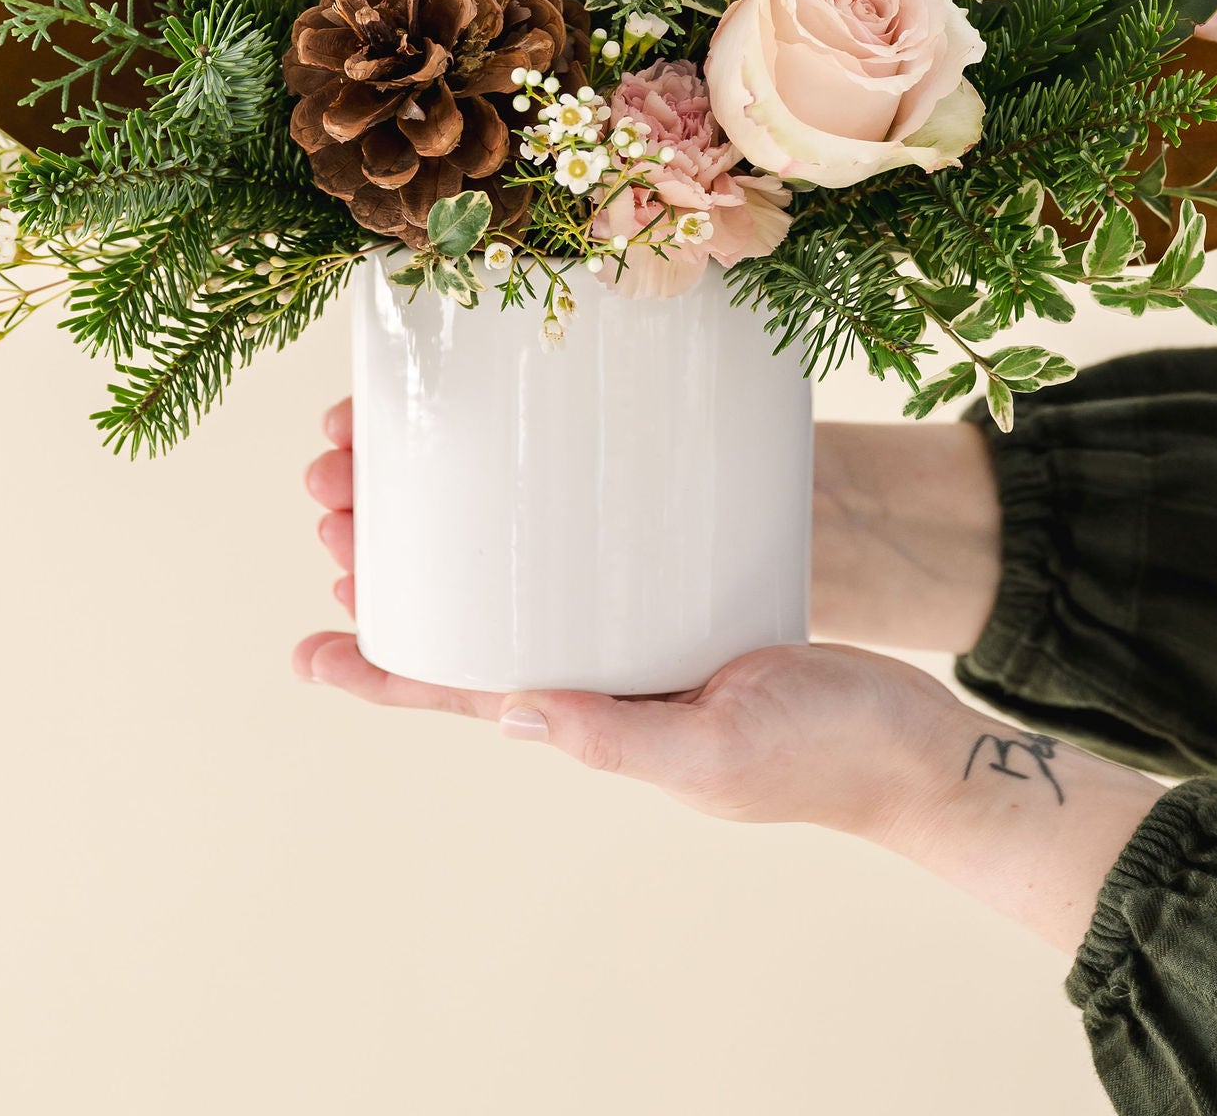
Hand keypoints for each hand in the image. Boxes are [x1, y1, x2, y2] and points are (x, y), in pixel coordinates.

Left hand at [296, 397, 1159, 952]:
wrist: (911, 736)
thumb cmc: (819, 756)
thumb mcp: (712, 757)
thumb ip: (614, 738)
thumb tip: (509, 711)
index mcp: (583, 720)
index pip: (456, 695)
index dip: (378, 676)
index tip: (306, 650)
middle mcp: (588, 671)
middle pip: (464, 617)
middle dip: (390, 560)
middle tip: (330, 490)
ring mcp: (625, 626)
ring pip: (508, 569)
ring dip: (442, 521)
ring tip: (385, 459)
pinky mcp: (670, 581)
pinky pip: (581, 544)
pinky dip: (532, 503)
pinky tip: (514, 462)